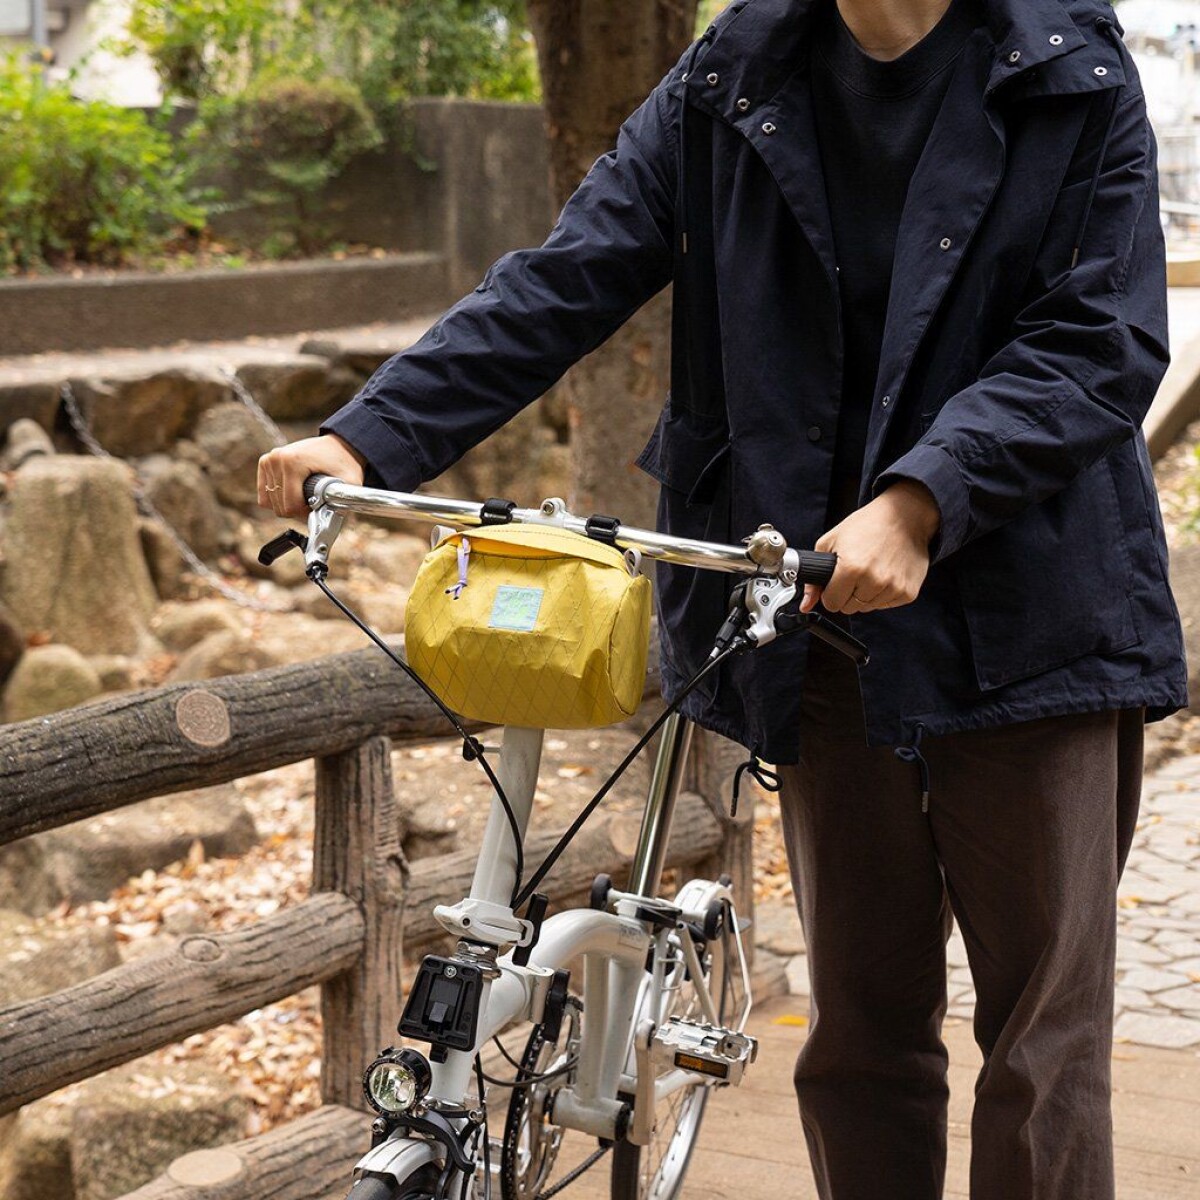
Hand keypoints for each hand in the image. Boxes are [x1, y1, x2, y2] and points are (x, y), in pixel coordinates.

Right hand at [257, 434, 366, 518]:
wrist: (338, 445)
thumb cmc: (343, 463)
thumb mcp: (349, 484)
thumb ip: (341, 504)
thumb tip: (329, 527)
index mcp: (293, 463)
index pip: (290, 506)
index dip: (306, 514)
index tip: (319, 507)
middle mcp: (276, 459)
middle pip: (280, 507)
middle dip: (297, 510)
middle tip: (314, 501)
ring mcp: (269, 460)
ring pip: (270, 502)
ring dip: (288, 504)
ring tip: (305, 495)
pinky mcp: (265, 463)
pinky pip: (264, 494)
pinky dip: (278, 499)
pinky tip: (293, 492)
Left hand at [799, 481, 939, 614]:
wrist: (903, 516)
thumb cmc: (868, 524)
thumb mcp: (830, 542)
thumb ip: (814, 578)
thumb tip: (806, 604)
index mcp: (851, 568)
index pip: (832, 604)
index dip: (830, 593)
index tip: (835, 583)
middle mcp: (874, 580)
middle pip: (849, 608)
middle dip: (847, 594)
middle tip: (854, 572)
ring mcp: (893, 588)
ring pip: (867, 608)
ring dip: (865, 594)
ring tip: (870, 570)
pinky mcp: (908, 592)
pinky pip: (885, 605)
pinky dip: (882, 594)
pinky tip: (884, 574)